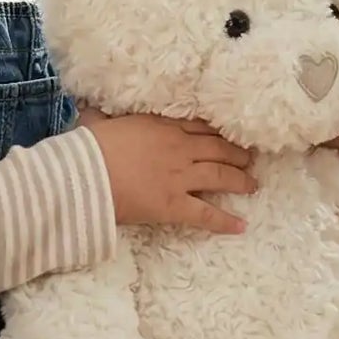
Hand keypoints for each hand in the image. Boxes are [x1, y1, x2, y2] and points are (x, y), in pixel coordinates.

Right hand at [78, 110, 254, 234]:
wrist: (85, 175)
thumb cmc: (89, 148)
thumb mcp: (99, 122)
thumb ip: (103, 117)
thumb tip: (90, 111)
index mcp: (163, 126)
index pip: (200, 127)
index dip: (218, 132)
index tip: (229, 134)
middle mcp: (179, 149)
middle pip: (218, 149)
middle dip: (237, 154)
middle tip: (250, 159)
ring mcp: (180, 177)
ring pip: (220, 176)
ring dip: (240, 181)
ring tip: (252, 185)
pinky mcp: (175, 205)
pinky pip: (206, 214)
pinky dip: (225, 221)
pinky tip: (241, 226)